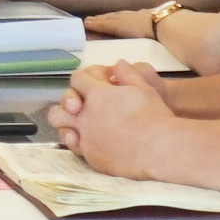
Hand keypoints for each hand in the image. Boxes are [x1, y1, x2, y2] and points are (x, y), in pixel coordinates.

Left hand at [51, 63, 178, 176]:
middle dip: (69, 102)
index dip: (86, 78)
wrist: (158, 149)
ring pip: (61, 127)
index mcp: (97, 94)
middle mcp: (85, 115)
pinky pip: (75, 147)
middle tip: (84, 106)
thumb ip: (127, 73)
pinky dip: (80, 143)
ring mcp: (85, 137)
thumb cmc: (154, 116)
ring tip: (80, 125)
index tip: (99, 83)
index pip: (78, 79)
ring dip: (67, 123)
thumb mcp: (144, 88)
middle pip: (61, 104)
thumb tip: (118, 63)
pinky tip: (92, 141)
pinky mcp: (90, 156)